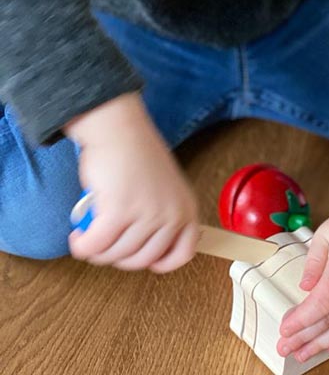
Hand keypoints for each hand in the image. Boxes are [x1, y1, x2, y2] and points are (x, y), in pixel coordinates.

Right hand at [66, 93, 199, 272]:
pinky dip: (82, 246)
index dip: (159, 262)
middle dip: (117, 257)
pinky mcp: (119, 212)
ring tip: (87, 236)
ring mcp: (148, 214)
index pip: (182, 254)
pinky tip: (78, 236)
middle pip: (141, 260)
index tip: (139, 258)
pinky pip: (95, 246)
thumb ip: (162, 217)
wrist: (120, 129)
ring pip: (116, 255)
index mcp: (187, 210)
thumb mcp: (165, 190)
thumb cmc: (137, 156)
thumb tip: (145, 251)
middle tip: (103, 242)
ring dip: (96, 251)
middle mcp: (172, 215)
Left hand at [277, 165, 328, 361]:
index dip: (301, 321)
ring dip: (323, 344)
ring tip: (302, 353)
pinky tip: (328, 344)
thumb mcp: (326, 233)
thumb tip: (303, 288)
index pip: (321, 304)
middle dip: (306, 338)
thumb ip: (313, 262)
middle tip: (286, 348)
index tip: (285, 329)